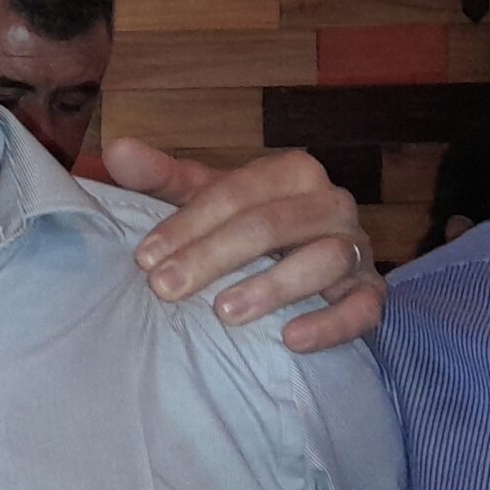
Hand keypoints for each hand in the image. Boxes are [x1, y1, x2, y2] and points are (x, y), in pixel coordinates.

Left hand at [104, 139, 382, 354]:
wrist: (316, 266)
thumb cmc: (251, 226)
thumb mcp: (209, 199)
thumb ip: (164, 178)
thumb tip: (117, 150)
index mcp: (292, 172)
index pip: (236, 191)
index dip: (187, 224)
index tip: (144, 258)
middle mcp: (331, 203)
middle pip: (272, 224)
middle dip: (213, 256)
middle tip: (165, 289)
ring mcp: (357, 249)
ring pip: (324, 260)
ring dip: (273, 286)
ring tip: (224, 313)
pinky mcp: (372, 293)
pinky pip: (364, 307)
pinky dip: (331, 323)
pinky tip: (291, 340)